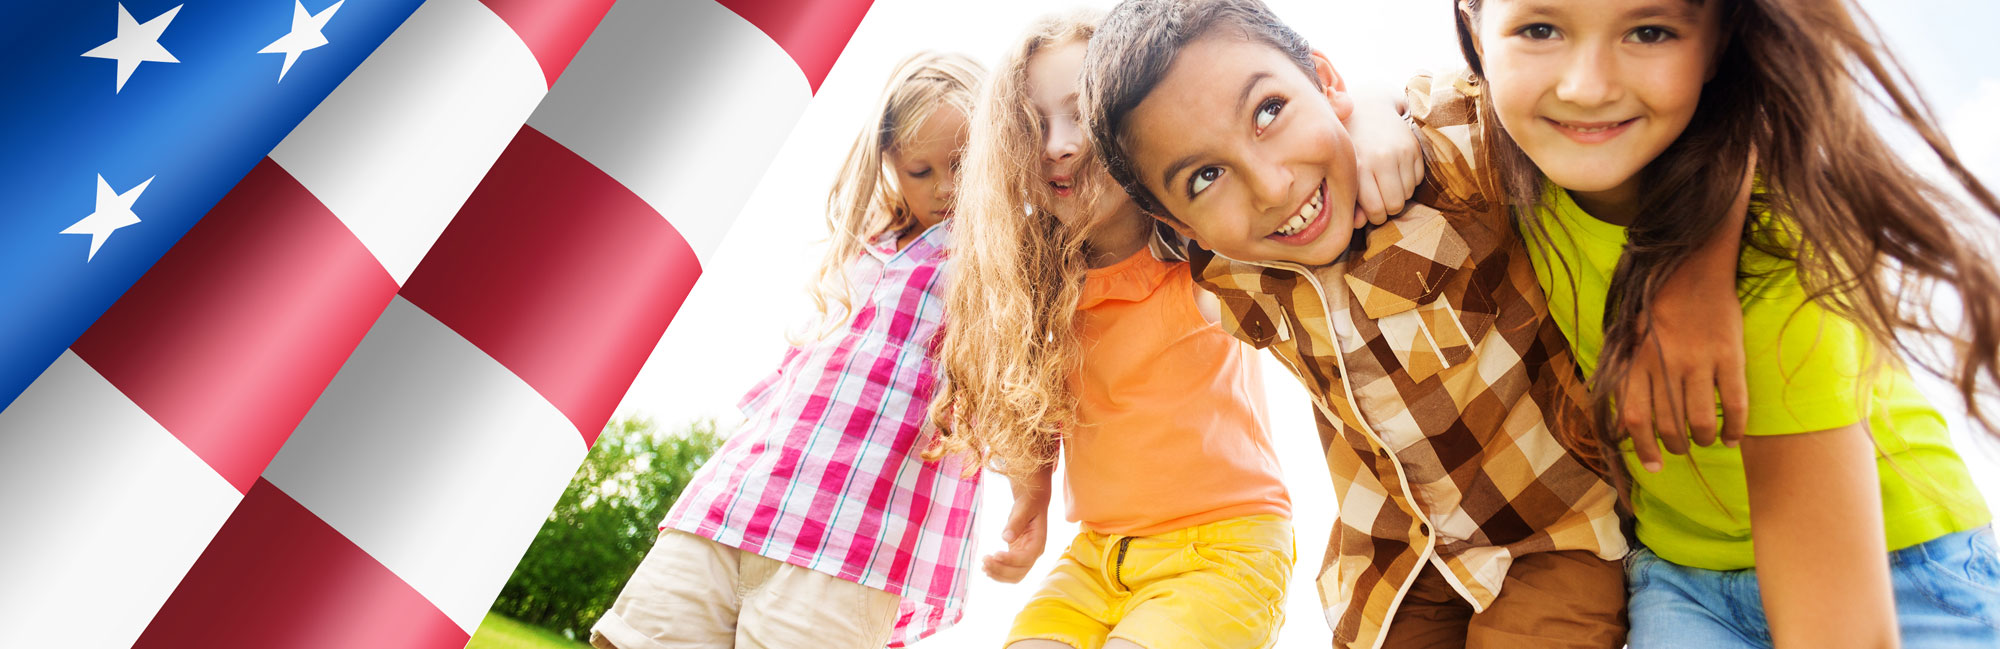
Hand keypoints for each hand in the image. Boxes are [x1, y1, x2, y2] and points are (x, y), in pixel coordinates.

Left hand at [982, 467, 1051, 582]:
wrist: (1031, 504)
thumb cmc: (1028, 504)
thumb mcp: (1023, 508)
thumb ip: (1016, 522)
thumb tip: (1006, 538)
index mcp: (1039, 542)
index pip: (1026, 558)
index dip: (1010, 560)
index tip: (995, 554)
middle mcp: (1034, 553)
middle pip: (1020, 571)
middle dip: (1001, 569)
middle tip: (984, 560)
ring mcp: (1027, 557)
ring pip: (1015, 576)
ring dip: (998, 574)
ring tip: (983, 567)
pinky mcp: (1018, 557)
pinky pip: (1010, 572)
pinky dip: (998, 573)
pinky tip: (986, 569)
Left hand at [1344, 91, 1425, 227]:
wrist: (1369, 107)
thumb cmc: (1352, 144)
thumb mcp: (1346, 169)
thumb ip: (1351, 198)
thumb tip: (1358, 224)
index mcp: (1360, 166)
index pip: (1376, 209)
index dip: (1375, 217)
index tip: (1372, 212)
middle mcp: (1382, 158)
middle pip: (1395, 205)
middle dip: (1388, 209)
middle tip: (1380, 200)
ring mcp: (1402, 152)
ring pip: (1408, 194)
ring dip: (1399, 193)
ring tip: (1386, 181)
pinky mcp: (1415, 147)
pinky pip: (1418, 179)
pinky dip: (1409, 180)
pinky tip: (1396, 169)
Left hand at [1624, 157, 1754, 471]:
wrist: (1693, 264)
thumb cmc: (1656, 305)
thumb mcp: (1628, 337)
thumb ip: (1623, 376)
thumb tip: (1618, 423)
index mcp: (1636, 360)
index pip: (1634, 418)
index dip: (1643, 448)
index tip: (1654, 465)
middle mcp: (1665, 364)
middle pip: (1669, 425)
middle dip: (1675, 446)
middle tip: (1681, 449)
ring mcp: (1699, 360)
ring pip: (1702, 419)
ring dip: (1703, 440)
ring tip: (1705, 441)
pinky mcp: (1730, 354)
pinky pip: (1735, 403)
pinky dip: (1735, 427)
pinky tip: (1732, 438)